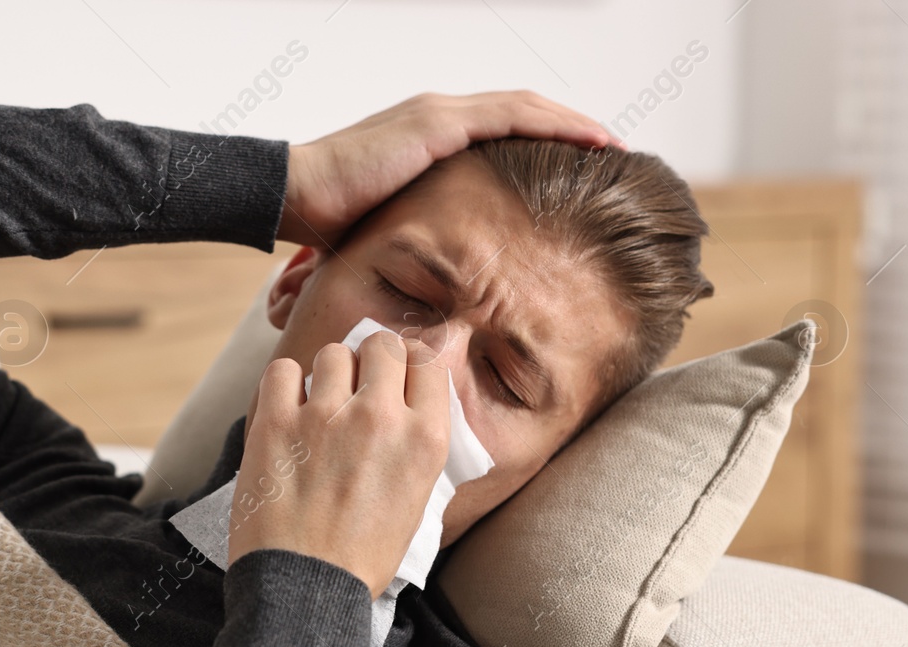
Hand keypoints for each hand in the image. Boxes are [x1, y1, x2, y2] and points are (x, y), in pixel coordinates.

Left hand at [228, 330, 448, 598]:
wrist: (306, 590)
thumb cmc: (362, 560)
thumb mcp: (417, 506)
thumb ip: (417, 451)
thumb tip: (409, 413)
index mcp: (424, 441)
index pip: (428, 362)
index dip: (411, 362)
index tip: (398, 373)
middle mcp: (380, 418)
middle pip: (382, 346)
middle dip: (372, 360)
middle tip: (359, 384)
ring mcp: (325, 417)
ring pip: (334, 354)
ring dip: (329, 373)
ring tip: (320, 404)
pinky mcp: (276, 424)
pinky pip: (283, 371)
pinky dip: (285, 384)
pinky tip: (288, 408)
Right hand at [279, 90, 619, 247]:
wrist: (295, 195)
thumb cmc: (328, 221)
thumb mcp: (390, 226)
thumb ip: (422, 233)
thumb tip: (444, 277)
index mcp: (430, 138)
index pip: (500, 130)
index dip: (542, 142)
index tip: (578, 167)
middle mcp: (440, 117)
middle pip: (521, 113)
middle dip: (568, 129)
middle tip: (608, 152)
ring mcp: (439, 115)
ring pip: (525, 108)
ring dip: (573, 123)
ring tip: (612, 143)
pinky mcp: (437, 123)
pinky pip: (513, 116)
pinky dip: (554, 124)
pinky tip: (590, 139)